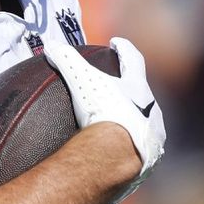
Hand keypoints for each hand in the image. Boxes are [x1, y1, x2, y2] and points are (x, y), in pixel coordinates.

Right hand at [44, 38, 165, 178]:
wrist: (118, 155)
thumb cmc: (103, 112)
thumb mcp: (81, 81)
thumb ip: (67, 60)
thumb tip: (50, 45)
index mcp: (137, 88)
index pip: (133, 60)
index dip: (124, 49)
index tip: (116, 43)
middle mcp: (152, 110)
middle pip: (143, 94)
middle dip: (132, 91)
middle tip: (119, 88)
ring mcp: (153, 136)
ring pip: (146, 124)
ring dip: (135, 121)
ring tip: (120, 125)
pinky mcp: (149, 160)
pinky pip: (140, 150)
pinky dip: (130, 147)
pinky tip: (119, 153)